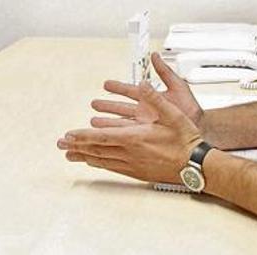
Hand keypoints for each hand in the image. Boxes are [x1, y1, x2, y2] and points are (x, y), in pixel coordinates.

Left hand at [58, 83, 201, 182]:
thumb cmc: (186, 140)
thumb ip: (155, 98)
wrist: (196, 164)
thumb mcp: (172, 113)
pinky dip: (99, 163)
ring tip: (69, 155)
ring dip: (84, 156)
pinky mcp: (137, 172)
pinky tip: (93, 162)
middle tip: (60, 145)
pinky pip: (112, 167)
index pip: (102, 136)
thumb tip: (143, 83)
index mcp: (135, 137)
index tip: (69, 135)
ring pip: (102, 160)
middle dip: (76, 146)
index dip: (83, 135)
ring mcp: (133, 164)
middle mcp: (130, 153)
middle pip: (97, 149)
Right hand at [90, 53, 203, 127]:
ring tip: (94, 120)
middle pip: (121, 107)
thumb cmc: (192, 111)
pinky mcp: (146, 136)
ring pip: (120, 122)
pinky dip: (116, 134)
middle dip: (107, 105)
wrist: (201, 130)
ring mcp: (145, 124)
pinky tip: (106, 134)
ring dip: (107, 121)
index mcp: (151, 98)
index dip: (117, 87)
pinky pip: (127, 134)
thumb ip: (164, 71)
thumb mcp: (178, 86)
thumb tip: (156, 56)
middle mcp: (145, 111)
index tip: (106, 85)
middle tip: (94, 103)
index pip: (129, 91)